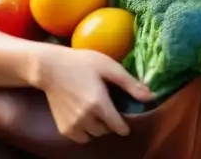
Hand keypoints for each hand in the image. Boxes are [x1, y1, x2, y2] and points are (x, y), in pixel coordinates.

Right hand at [32, 45, 150, 142]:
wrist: (49, 68)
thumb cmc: (80, 63)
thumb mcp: (107, 66)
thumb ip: (129, 83)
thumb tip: (151, 97)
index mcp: (98, 103)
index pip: (119, 127)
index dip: (124, 123)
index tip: (123, 117)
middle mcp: (86, 118)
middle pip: (107, 130)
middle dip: (110, 121)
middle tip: (105, 106)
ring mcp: (73, 124)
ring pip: (94, 135)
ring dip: (98, 127)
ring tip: (94, 110)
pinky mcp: (64, 128)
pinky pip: (81, 137)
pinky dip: (85, 131)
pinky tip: (83, 115)